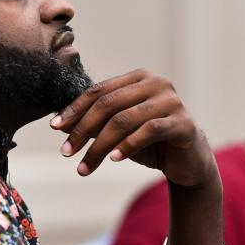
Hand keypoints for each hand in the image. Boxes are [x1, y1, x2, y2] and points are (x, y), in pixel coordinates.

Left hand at [49, 68, 217, 186]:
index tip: (55, 128)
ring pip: (124, 120)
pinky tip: (114, 160)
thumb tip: (60, 124)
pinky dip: (128, 146)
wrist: (189, 162)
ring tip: (84, 167)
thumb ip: (96, 122)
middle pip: (109, 104)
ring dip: (100, 146)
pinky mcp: (183, 122)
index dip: (75, 109)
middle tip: (66, 152)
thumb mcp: (120, 130)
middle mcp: (157, 83)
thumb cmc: (151, 142)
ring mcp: (172, 101)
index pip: (100, 91)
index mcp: (139, 78)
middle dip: (83, 130)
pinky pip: (149, 132)